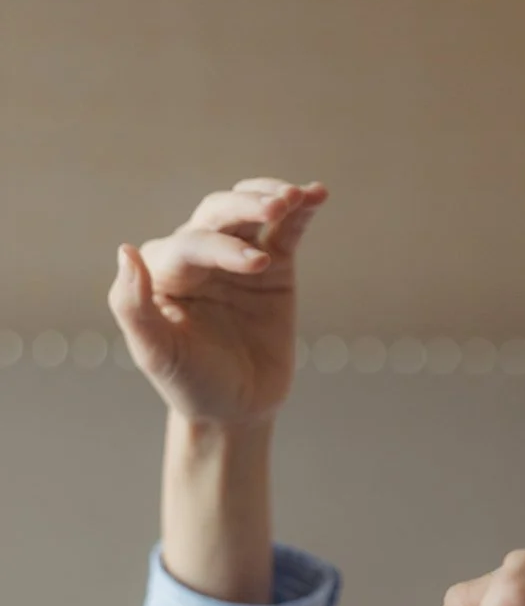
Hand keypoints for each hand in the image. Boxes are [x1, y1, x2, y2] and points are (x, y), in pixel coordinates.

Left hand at [107, 177, 326, 425]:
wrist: (235, 410)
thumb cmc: (190, 384)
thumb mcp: (157, 355)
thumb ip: (132, 307)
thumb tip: (126, 252)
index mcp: (165, 271)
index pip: (193, 243)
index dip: (223, 247)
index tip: (257, 266)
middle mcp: (198, 255)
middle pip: (220, 212)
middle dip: (247, 206)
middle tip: (278, 207)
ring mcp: (237, 258)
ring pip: (249, 211)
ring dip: (271, 197)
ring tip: (296, 198)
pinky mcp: (274, 267)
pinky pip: (287, 231)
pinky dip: (302, 212)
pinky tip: (317, 195)